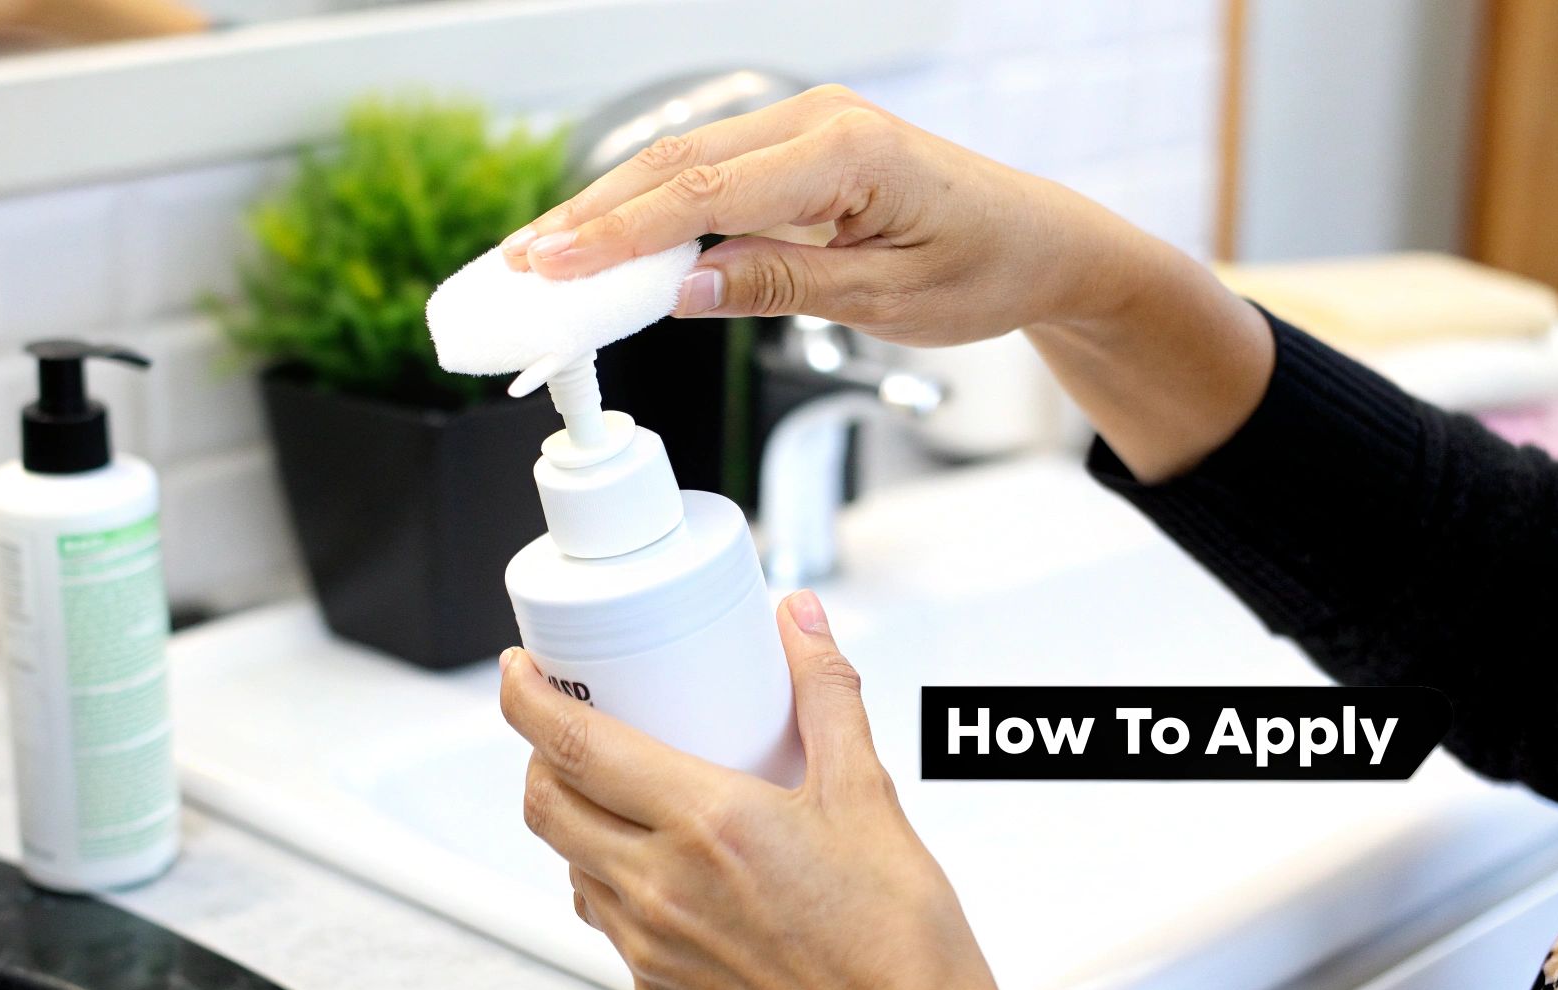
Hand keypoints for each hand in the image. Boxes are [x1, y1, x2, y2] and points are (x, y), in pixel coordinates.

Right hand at [500, 83, 1273, 482]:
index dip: (616, 233)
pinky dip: (653, 211)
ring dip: (610, 212)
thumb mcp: (887, 298)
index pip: (703, 192)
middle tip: (518, 265)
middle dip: (589, 217)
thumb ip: (780, 286)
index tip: (551, 265)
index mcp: (845, 151)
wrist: (1039, 244)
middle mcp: (818, 123)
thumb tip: (682, 289)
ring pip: (682, 166)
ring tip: (543, 257)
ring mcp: (805, 131)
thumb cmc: (984, 265)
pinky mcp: (798, 155)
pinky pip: (710, 177)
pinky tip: (610, 244)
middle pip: (675, 166)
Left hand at [500, 589, 1007, 989]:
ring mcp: (653, 951)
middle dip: (538, 754)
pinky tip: (661, 866)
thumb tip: (799, 623)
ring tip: (617, 791)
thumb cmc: (896, 941)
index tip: (522, 670)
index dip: (528, 698)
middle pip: (546, 806)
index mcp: (708, 826)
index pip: (573, 747)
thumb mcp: (866, 795)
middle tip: (564, 721)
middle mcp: (663, 891)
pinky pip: (607, 924)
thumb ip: (825, 694)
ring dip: (575, 821)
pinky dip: (611, 882)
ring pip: (570, 867)